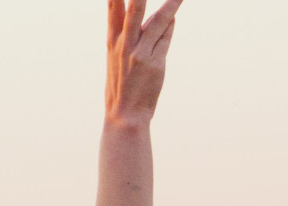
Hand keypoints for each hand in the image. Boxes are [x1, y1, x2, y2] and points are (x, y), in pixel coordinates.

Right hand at [106, 0, 180, 126]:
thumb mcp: (122, 57)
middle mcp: (124, 45)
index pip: (113, 11)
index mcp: (112, 41)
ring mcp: (140, 53)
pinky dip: (170, 26)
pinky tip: (174, 14)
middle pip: (133, 11)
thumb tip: (161, 16)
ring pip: (157, 22)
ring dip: (170, 5)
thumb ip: (139, 35)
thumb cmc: (123, 83)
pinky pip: (166, 38)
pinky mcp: (155, 62)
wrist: (124, 113)